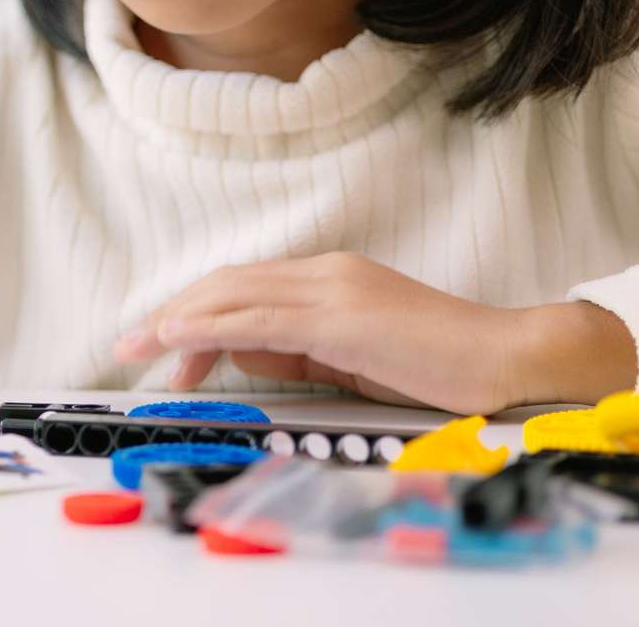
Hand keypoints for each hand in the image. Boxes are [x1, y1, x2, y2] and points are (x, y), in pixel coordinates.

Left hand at [112, 252, 637, 414]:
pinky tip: (178, 338)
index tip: (163, 343)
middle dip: (173, 313)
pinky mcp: (341, 318)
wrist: (506, 359)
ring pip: (234, 295)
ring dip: (179, 321)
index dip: (196, 311)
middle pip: (228, 283)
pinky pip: (259, 318)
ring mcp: (333, 290)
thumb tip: (246, 352)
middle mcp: (326, 273)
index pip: (244, 286)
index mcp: (330, 278)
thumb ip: (300, 350)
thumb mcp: (353, 357)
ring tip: (139, 346)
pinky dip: (210, 326)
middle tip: (132, 346)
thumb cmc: (438, 365)